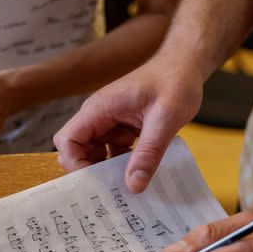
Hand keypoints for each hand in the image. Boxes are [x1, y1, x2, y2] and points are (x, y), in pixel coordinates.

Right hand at [53, 55, 202, 191]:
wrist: (185, 65)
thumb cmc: (175, 82)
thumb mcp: (166, 119)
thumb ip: (148, 153)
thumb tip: (133, 186)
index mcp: (98, 109)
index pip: (67, 141)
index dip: (75, 163)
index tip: (97, 180)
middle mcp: (97, 116)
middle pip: (74, 149)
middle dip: (88, 169)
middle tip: (111, 185)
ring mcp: (107, 122)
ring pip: (92, 153)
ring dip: (107, 167)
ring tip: (129, 177)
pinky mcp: (119, 127)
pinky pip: (110, 151)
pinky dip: (121, 163)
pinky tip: (140, 166)